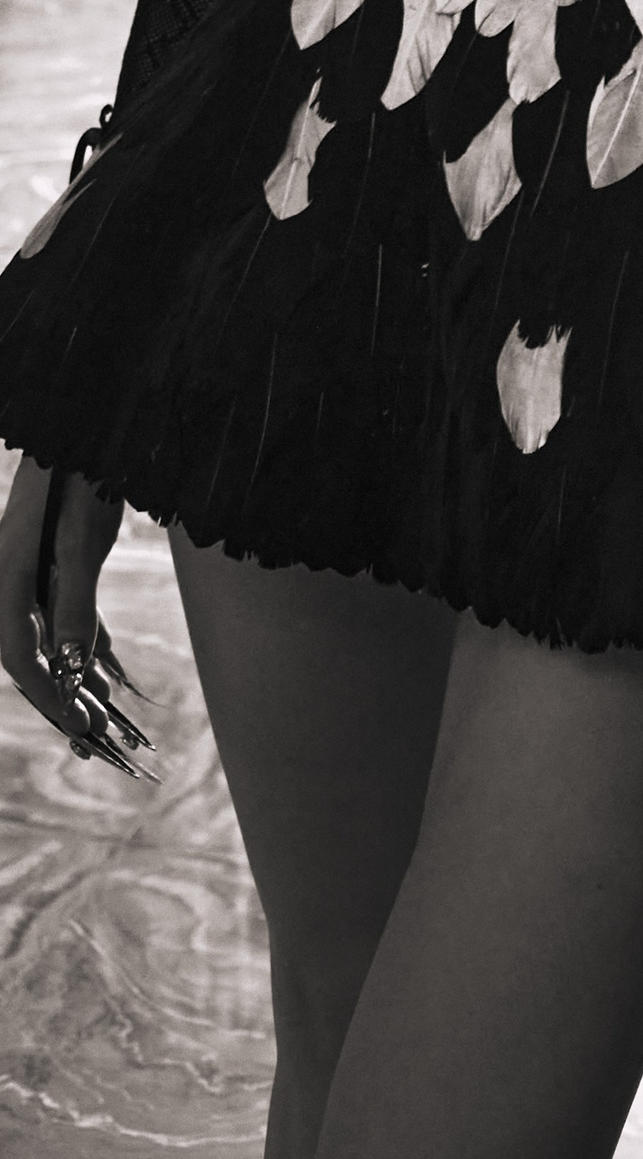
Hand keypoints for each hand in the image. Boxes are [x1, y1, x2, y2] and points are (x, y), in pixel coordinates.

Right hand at [0, 452, 151, 767]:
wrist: (85, 420)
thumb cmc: (82, 473)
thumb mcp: (83, 537)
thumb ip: (74, 600)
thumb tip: (73, 665)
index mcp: (8, 578)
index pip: (22, 656)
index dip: (50, 697)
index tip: (81, 732)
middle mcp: (13, 580)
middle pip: (33, 656)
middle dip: (63, 700)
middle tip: (97, 744)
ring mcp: (34, 572)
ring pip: (52, 640)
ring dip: (78, 679)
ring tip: (109, 718)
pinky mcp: (57, 561)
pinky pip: (68, 616)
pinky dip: (88, 646)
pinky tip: (109, 673)